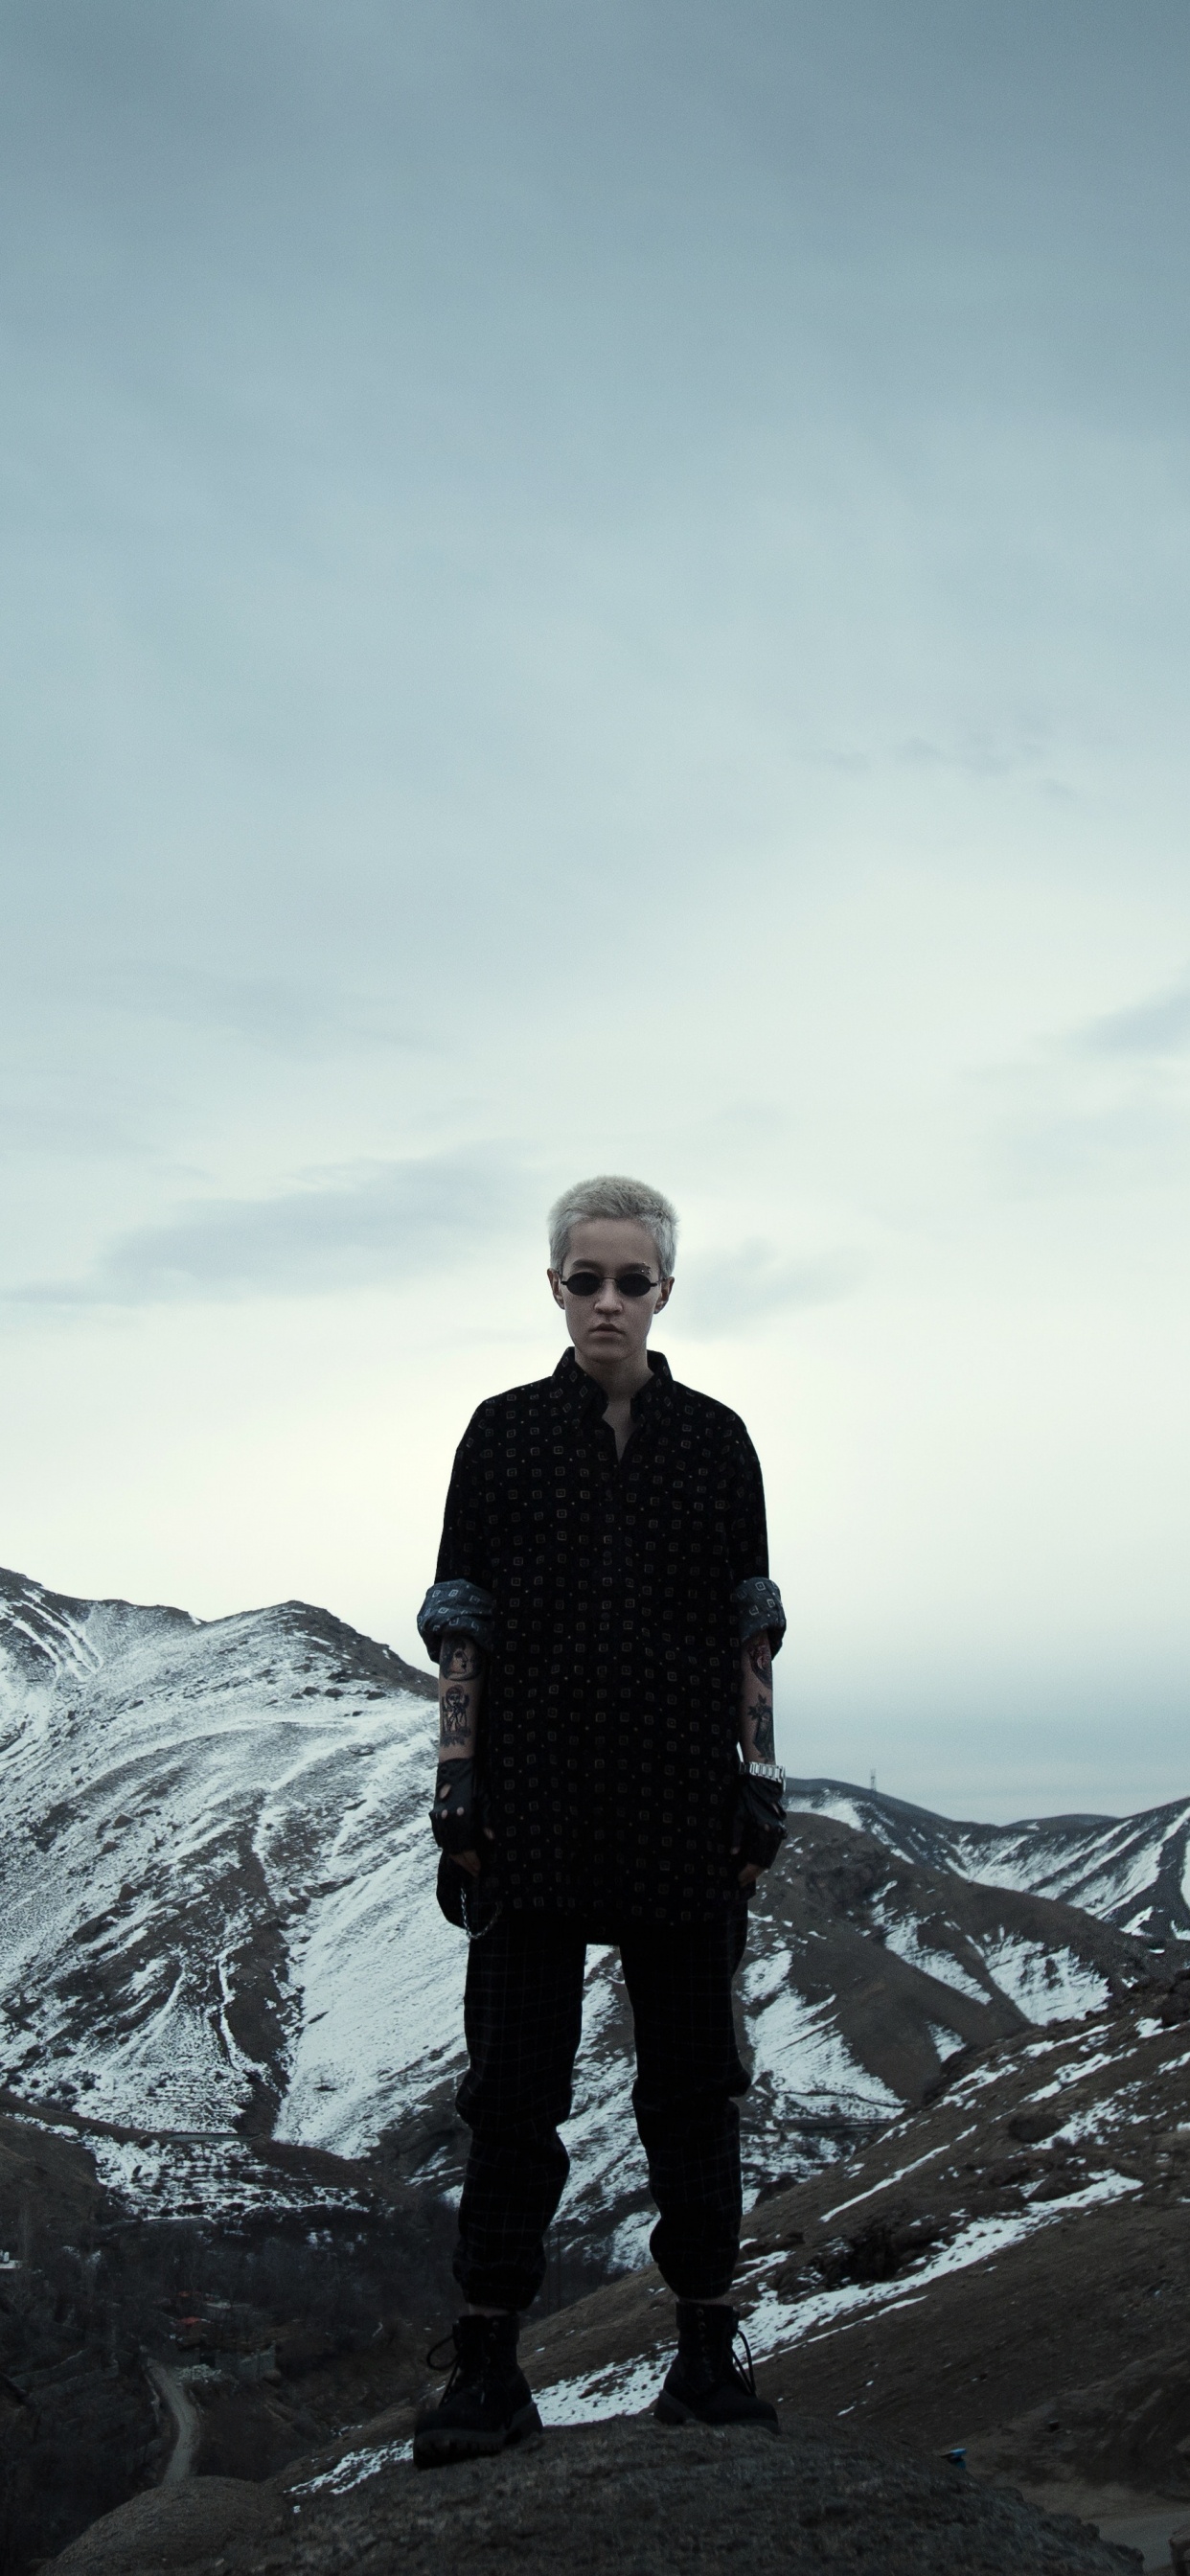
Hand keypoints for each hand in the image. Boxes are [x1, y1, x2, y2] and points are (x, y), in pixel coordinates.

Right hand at [429, 1758, 494, 1874]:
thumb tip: (492, 1839)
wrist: (454, 1764)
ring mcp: (439, 1817)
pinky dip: (446, 1846)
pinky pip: (439, 1836)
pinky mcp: (434, 1813)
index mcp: (462, 1817)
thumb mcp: (485, 1798)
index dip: (473, 1861)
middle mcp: (448, 1819)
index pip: (467, 1847)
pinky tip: (452, 1850)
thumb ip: (487, 1820)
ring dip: (455, 1857)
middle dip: (465, 1863)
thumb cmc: (473, 1780)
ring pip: (445, 1845)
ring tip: (465, 1865)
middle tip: (474, 1872)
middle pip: (455, 1850)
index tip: (479, 1869)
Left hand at [730, 1767, 785, 1879]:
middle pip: (765, 1863)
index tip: (737, 1879)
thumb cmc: (747, 1796)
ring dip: (758, 1867)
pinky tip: (753, 1860)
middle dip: (752, 1874)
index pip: (757, 1861)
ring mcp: (778, 1832)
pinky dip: (762, 1857)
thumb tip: (733, 1854)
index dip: (747, 1872)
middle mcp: (774, 1835)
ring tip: (745, 1874)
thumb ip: (736, 1836)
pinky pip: (770, 1849)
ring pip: (769, 1857)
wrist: (762, 1781)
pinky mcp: (778, 1829)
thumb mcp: (737, 1815)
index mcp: (765, 1832)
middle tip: (741, 1881)